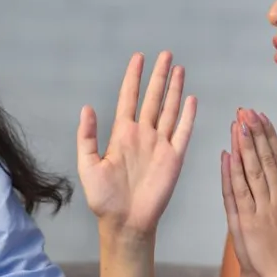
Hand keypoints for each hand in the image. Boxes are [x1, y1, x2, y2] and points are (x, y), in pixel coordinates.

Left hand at [77, 51, 197, 237]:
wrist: (125, 222)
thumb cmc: (104, 198)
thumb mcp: (88, 166)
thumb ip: (87, 137)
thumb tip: (86, 108)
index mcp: (122, 134)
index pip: (129, 98)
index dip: (134, 77)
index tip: (138, 57)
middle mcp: (142, 135)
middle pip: (152, 98)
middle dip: (159, 76)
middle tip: (165, 54)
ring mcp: (159, 145)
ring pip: (169, 110)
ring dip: (174, 90)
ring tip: (178, 68)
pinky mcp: (174, 159)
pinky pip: (182, 132)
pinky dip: (188, 116)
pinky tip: (190, 99)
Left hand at [224, 108, 276, 276]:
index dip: (269, 135)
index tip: (260, 116)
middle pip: (265, 159)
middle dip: (254, 133)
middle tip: (245, 111)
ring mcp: (262, 209)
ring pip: (251, 172)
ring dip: (243, 147)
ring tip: (236, 124)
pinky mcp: (247, 222)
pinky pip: (237, 194)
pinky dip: (231, 174)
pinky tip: (227, 156)